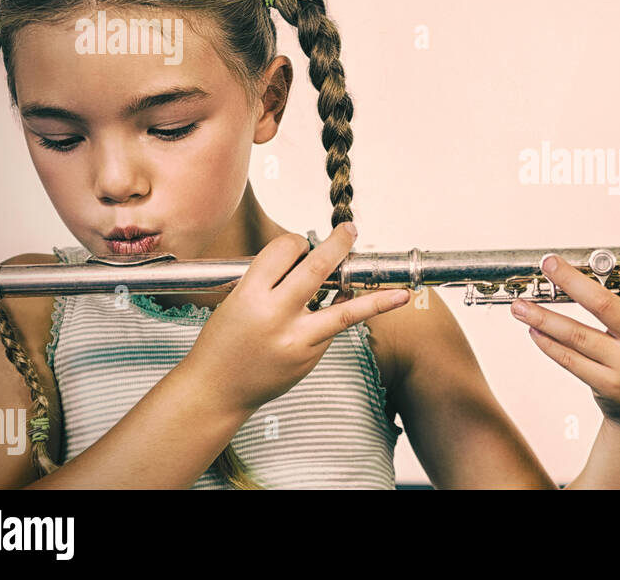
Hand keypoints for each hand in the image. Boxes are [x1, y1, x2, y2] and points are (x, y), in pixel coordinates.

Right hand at [184, 223, 411, 412]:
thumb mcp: (236, 301)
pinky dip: (343, 312)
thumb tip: (316, 262)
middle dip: (339, 245)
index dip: (296, 242)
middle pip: (317, 268)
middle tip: (350, 230)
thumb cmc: (225, 341)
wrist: (217, 389)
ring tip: (402, 290)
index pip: (284, 250)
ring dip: (376, 295)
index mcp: (249, 294)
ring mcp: (296, 340)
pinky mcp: (309, 358)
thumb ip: (271, 282)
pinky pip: (334, 328)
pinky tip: (346, 304)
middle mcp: (275, 315)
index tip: (301, 243)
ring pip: (346, 310)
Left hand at [509, 254, 619, 438]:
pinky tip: (534, 330)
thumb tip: (594, 268)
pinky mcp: (607, 385)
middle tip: (548, 264)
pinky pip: (570, 359)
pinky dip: (548, 342)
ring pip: (577, 335)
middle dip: (570, 281)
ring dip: (543, 318)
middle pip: (604, 305)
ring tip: (520, 306)